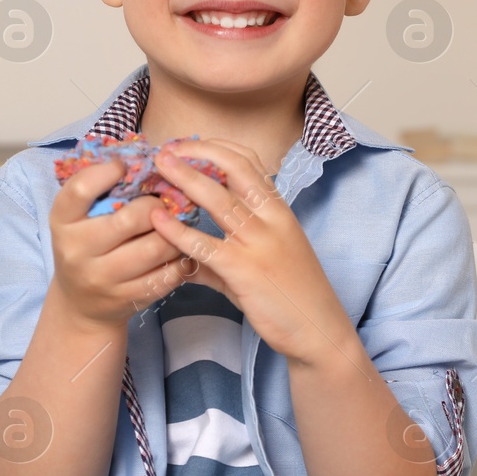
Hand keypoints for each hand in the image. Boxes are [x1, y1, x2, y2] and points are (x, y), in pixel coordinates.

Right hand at [49, 157, 187, 328]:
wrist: (80, 303)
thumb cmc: (86, 244)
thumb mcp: (79, 216)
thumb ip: (101, 189)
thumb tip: (146, 157)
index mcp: (62, 221)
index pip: (81, 189)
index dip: (109, 171)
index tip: (126, 167)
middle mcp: (76, 250)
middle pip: (130, 219)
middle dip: (157, 205)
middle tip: (166, 200)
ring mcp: (102, 278)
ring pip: (155, 248)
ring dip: (176, 231)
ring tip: (180, 222)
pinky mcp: (126, 299)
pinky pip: (167, 275)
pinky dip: (180, 259)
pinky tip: (180, 249)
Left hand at [148, 138, 357, 366]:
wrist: (317, 330)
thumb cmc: (292, 296)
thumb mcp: (260, 265)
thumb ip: (221, 258)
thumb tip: (185, 259)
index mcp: (280, 211)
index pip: (250, 162)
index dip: (217, 148)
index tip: (189, 145)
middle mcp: (272, 220)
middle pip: (233, 170)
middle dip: (197, 154)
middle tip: (166, 150)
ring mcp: (259, 244)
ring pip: (218, 199)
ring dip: (184, 178)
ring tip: (158, 169)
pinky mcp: (245, 271)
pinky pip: (205, 244)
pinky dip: (178, 230)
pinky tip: (159, 221)